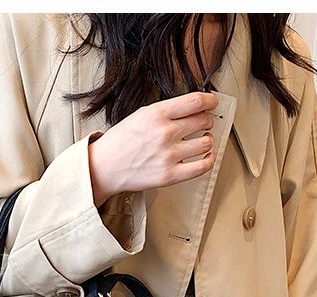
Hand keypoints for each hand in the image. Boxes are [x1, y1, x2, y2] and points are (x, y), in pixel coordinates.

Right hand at [87, 91, 218, 205]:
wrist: (104, 168)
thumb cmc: (120, 142)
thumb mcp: (141, 115)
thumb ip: (166, 111)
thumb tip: (192, 109)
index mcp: (157, 114)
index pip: (196, 101)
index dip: (210, 100)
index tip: (212, 103)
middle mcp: (165, 133)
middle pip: (203, 121)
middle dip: (205, 121)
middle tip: (201, 124)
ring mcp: (169, 155)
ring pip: (206, 143)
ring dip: (207, 140)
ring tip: (201, 141)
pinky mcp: (170, 175)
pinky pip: (202, 167)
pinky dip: (209, 160)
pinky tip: (206, 157)